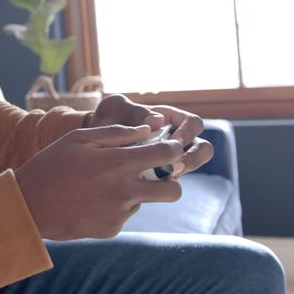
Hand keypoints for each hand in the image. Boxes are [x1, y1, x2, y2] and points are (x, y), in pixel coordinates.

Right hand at [14, 124, 183, 239]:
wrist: (29, 206)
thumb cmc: (51, 165)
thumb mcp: (79, 139)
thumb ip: (117, 133)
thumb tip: (148, 129)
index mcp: (118, 164)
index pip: (166, 155)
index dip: (174, 148)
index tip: (170, 146)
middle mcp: (125, 192)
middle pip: (173, 191)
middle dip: (171, 181)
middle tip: (154, 173)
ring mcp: (119, 214)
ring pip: (144, 202)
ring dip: (135, 192)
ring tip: (102, 184)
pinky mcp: (111, 229)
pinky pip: (124, 215)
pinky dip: (115, 206)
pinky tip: (91, 200)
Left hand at [87, 94, 213, 176]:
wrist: (90, 141)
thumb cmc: (107, 119)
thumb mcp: (116, 108)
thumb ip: (134, 111)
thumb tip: (157, 120)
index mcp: (169, 118)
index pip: (193, 123)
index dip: (188, 133)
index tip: (172, 142)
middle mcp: (175, 138)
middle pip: (202, 148)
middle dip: (193, 158)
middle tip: (174, 167)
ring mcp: (169, 158)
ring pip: (191, 166)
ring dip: (183, 172)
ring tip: (164, 177)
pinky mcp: (160, 174)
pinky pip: (171, 181)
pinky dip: (164, 183)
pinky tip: (148, 185)